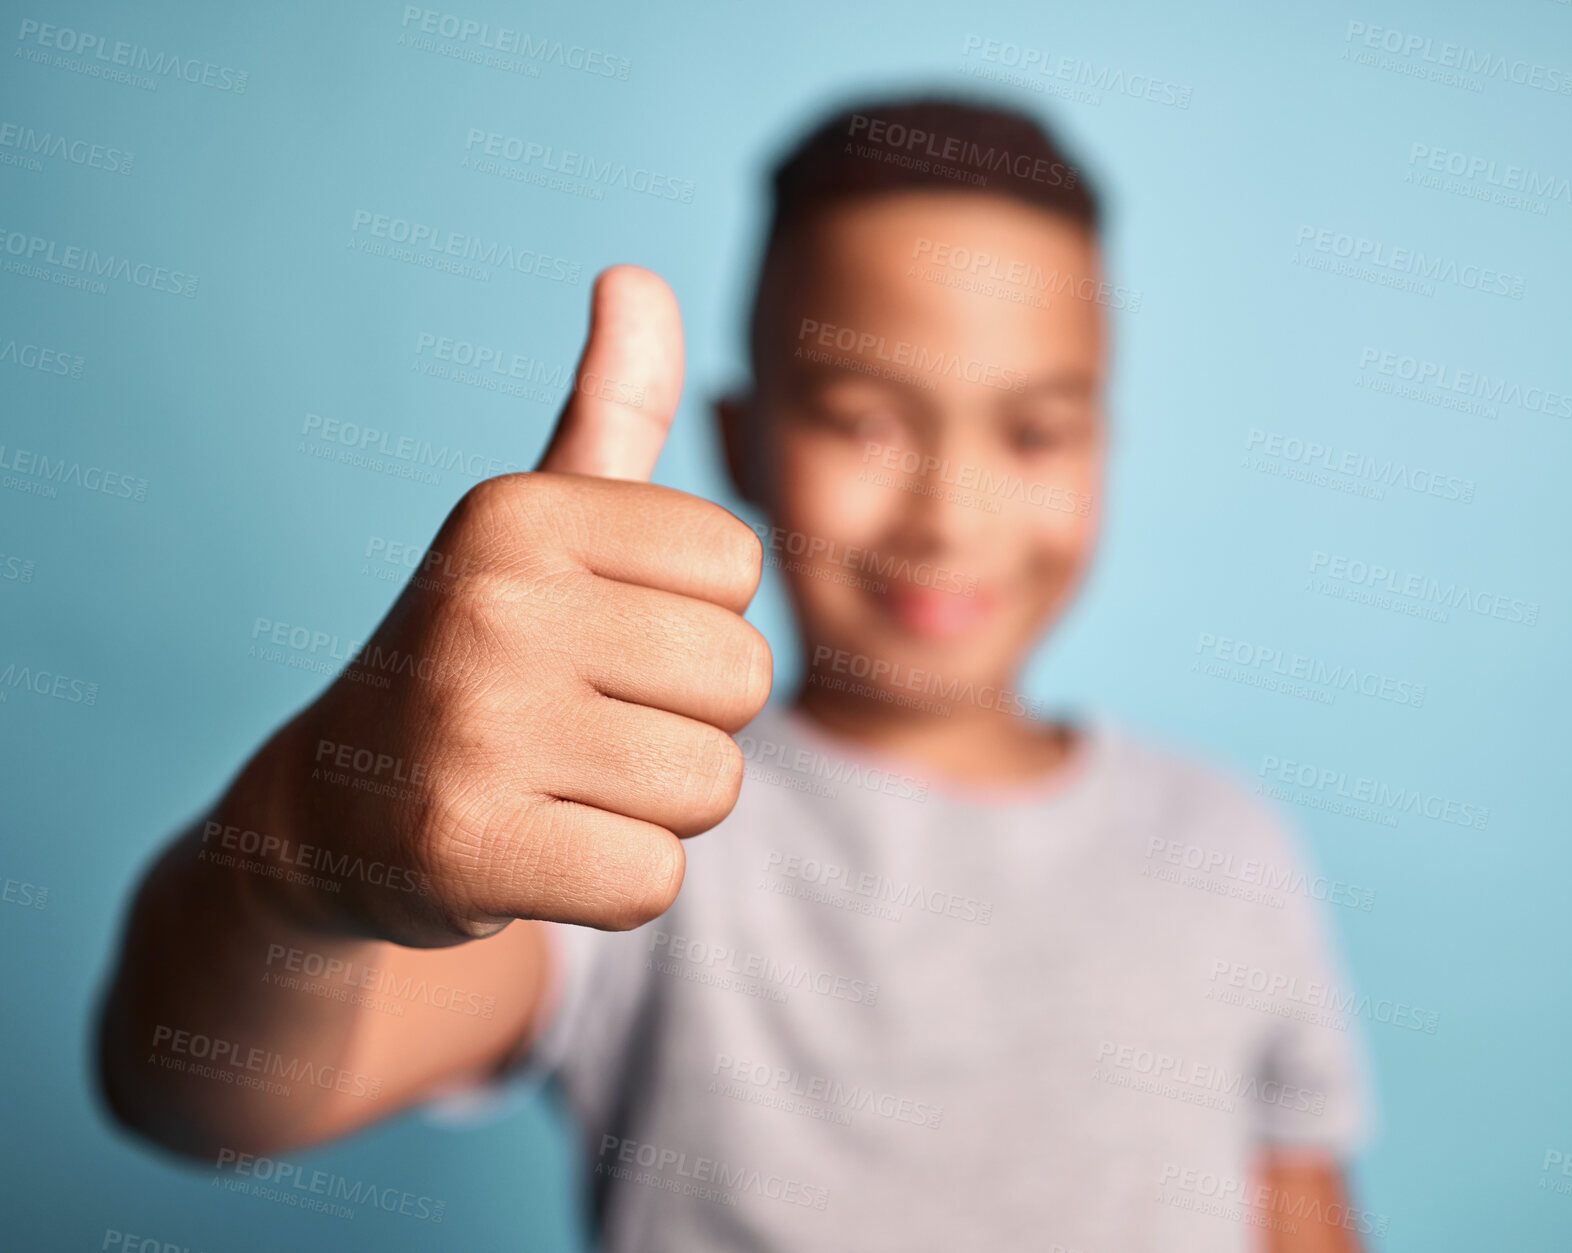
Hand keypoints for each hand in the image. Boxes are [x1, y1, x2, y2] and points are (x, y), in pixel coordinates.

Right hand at [266, 266, 771, 944]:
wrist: (332, 809)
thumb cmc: (477, 654)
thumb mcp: (536, 529)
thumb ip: (609, 411)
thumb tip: (637, 275)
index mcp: (518, 511)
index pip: (739, 565)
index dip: (693, 619)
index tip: (603, 638)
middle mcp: (487, 602)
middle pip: (742, 677)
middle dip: (690, 722)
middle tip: (586, 728)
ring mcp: (468, 726)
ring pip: (710, 785)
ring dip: (659, 807)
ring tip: (564, 786)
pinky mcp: (463, 847)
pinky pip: (656, 879)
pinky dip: (618, 882)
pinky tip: (541, 851)